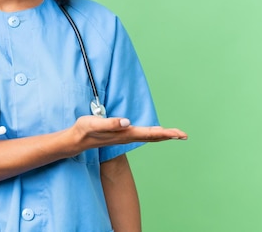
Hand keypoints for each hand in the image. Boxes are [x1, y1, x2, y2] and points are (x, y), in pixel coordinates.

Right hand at [71, 115, 186, 151]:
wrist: (77, 140)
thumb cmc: (85, 130)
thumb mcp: (95, 124)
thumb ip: (111, 123)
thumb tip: (127, 122)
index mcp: (125, 134)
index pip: (149, 133)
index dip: (165, 133)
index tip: (179, 134)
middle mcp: (127, 137)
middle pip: (153, 137)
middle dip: (169, 135)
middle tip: (184, 135)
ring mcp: (125, 137)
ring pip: (149, 136)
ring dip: (163, 135)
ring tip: (175, 134)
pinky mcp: (122, 135)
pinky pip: (142, 135)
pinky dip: (153, 133)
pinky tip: (156, 132)